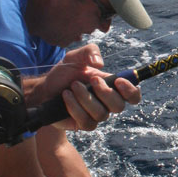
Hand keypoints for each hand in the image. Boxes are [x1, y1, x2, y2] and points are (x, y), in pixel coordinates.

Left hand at [26, 43, 141, 130]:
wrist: (44, 88)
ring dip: (86, 98)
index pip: (132, 96)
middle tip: (91, 79)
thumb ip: (89, 52)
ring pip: (101, 114)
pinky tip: (66, 96)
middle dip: (105, 92)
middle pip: (119, 106)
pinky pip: (86, 121)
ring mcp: (96, 115)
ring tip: (72, 86)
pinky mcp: (83, 124)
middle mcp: (107, 103)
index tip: (119, 81)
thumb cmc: (64, 73)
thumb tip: (100, 64)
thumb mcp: (75, 56)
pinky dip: (75, 107)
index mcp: (112, 87)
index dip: (131, 91)